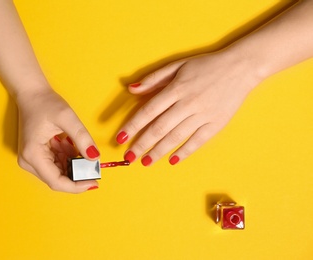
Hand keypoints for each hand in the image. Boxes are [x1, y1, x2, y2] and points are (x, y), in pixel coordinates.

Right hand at [16, 87, 99, 192]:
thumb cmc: (44, 103)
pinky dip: (67, 157)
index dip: (77, 186)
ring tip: (77, 145)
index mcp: (33, 155)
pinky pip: (56, 163)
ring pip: (58, 172)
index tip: (94, 182)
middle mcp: (29, 161)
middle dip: (77, 174)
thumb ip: (82, 139)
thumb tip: (95, 157)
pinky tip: (69, 143)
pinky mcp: (37, 155)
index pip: (56, 182)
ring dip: (73, 164)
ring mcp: (32, 159)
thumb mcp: (67, 118)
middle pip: (57, 179)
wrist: (31, 93)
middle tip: (94, 165)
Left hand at [116, 50, 261, 165]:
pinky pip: (198, 141)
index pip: (149, 111)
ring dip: (159, 151)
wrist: (240, 68)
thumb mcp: (178, 65)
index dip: (133, 126)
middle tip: (129, 157)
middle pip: (159, 128)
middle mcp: (188, 103)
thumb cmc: (206, 65)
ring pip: (176, 137)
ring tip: (145, 162)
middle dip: (142, 144)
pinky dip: (184, 152)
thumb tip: (132, 89)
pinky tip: (172, 160)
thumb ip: (154, 79)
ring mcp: (203, 115)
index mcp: (176, 88)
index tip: (120, 138)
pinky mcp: (216, 124)